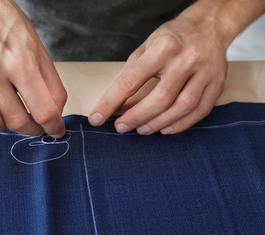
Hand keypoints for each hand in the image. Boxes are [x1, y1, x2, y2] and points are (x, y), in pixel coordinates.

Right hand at [0, 1, 66, 137]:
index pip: (42, 111)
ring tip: (12, 112)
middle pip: (16, 122)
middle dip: (32, 130)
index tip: (56, 130)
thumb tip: (56, 115)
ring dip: (6, 124)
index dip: (53, 126)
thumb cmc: (8, 26)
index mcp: (20, 61)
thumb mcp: (39, 51)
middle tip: (36, 125)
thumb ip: (52, 85)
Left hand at [89, 13, 227, 134]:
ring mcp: (205, 72)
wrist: (209, 26)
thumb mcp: (145, 46)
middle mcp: (186, 59)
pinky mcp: (217, 83)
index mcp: (162, 47)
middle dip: (136, 117)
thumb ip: (130, 72)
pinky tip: (166, 128)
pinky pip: (200, 111)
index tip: (96, 118)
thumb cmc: (172, 38)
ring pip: (181, 107)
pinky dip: (181, 124)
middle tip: (122, 127)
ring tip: (142, 129)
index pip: (130, 81)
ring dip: (158, 124)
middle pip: (159, 99)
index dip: (110, 102)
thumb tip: (113, 101)